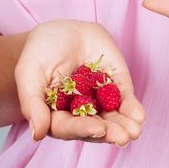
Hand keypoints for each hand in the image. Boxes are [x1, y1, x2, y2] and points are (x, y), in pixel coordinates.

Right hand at [15, 19, 145, 145]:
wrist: (62, 30)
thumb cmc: (40, 53)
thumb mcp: (29, 74)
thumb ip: (32, 104)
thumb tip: (37, 135)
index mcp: (56, 115)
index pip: (69, 127)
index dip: (83, 129)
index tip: (97, 128)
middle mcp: (80, 113)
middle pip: (95, 127)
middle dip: (110, 133)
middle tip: (123, 137)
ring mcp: (99, 101)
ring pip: (113, 118)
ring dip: (124, 126)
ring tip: (134, 131)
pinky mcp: (116, 86)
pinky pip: (125, 100)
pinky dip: (132, 108)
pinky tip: (139, 116)